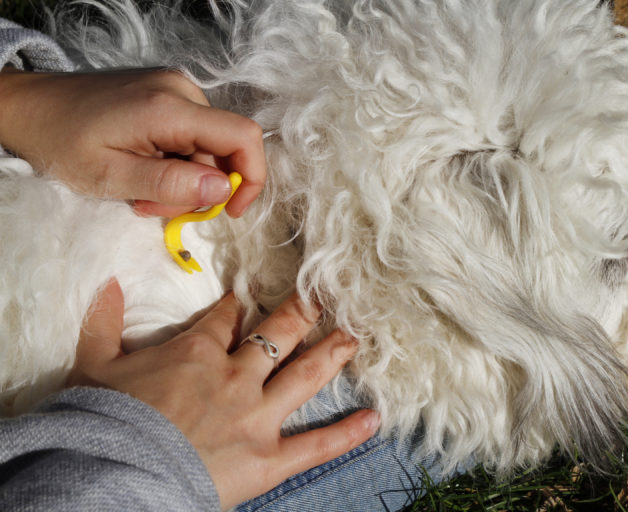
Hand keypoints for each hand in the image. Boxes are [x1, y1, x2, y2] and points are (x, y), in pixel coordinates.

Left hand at [0, 69, 264, 216]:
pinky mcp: (166, 94)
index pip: (243, 136)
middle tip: (152, 206)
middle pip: (223, 149)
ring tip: (140, 191)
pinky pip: (191, 137)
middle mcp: (181, 91)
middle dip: (198, 189)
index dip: (251, 177)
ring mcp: (174, 89)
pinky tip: (143, 170)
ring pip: (207, 148)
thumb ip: (170, 183)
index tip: (230, 211)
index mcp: (170, 108)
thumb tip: (223, 190)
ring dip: (183, 180)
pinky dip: (175, 163)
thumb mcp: (111, 176)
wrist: (29, 107)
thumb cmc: (61, 143)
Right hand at [69, 280, 378, 508]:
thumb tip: (108, 284)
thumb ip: (103, 322)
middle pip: (278, 333)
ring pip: (306, 375)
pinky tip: (373, 420)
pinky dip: (346, 434)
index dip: (237, 305)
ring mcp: (258, 416)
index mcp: (198, 351)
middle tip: (323, 296)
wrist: (113, 476)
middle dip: (302, 311)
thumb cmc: (103, 421)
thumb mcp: (93, 365)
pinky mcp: (269, 459)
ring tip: (355, 338)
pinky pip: (316, 445)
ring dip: (333, 354)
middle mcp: (237, 375)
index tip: (246, 297)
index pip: (225, 318)